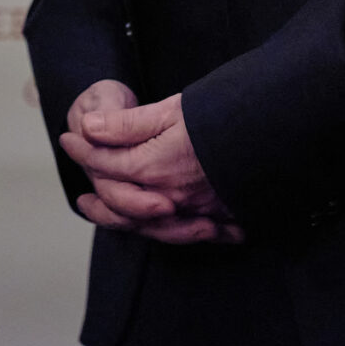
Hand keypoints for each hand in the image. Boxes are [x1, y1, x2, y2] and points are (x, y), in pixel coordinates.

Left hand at [59, 90, 241, 244]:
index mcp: (154, 167)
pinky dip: (158, 232)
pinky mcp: (217, 220)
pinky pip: (179, 235)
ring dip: (118, 219)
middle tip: (79, 191)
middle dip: (95, 193)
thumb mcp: (171, 110)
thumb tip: (88, 127)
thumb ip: (127, 124)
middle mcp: (169, 197)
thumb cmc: (222, 116)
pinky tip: (152, 225)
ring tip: (99, 212)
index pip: (105, 162)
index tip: (69, 138)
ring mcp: (193, 213)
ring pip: (144, 225)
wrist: (274, 135)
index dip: (82, 149)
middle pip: (119, 201)